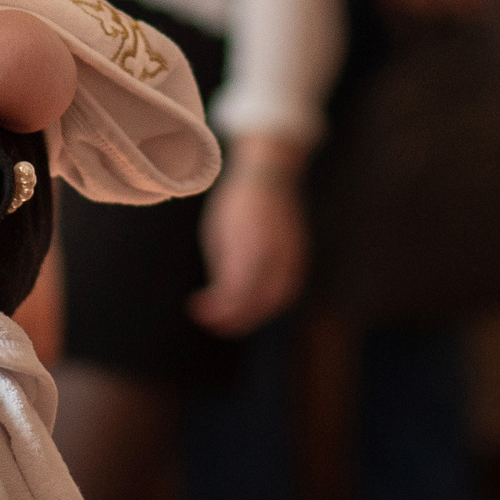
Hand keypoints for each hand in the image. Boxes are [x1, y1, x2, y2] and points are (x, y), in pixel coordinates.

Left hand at [189, 139, 306, 336]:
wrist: (270, 176)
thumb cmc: (236, 205)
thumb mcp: (219, 233)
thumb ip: (223, 268)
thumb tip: (216, 303)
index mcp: (250, 243)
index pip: (237, 290)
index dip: (219, 308)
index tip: (198, 312)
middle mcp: (275, 252)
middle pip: (259, 300)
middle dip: (235, 318)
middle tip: (212, 322)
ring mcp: (292, 255)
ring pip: (276, 299)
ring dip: (253, 315)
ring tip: (229, 318)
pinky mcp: (300, 257)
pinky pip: (288, 289)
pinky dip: (270, 303)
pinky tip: (252, 305)